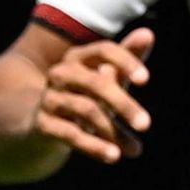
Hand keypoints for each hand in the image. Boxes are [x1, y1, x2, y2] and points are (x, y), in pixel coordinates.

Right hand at [35, 28, 159, 163]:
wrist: (42, 124)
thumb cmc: (85, 95)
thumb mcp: (107, 77)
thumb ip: (128, 57)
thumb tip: (148, 33)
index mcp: (79, 57)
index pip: (104, 50)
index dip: (125, 62)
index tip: (145, 80)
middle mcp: (61, 73)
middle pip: (96, 83)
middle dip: (123, 104)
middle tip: (146, 125)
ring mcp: (50, 98)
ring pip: (87, 110)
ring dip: (114, 131)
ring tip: (136, 149)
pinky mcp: (42, 124)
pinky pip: (70, 134)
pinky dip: (94, 146)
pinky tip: (113, 156)